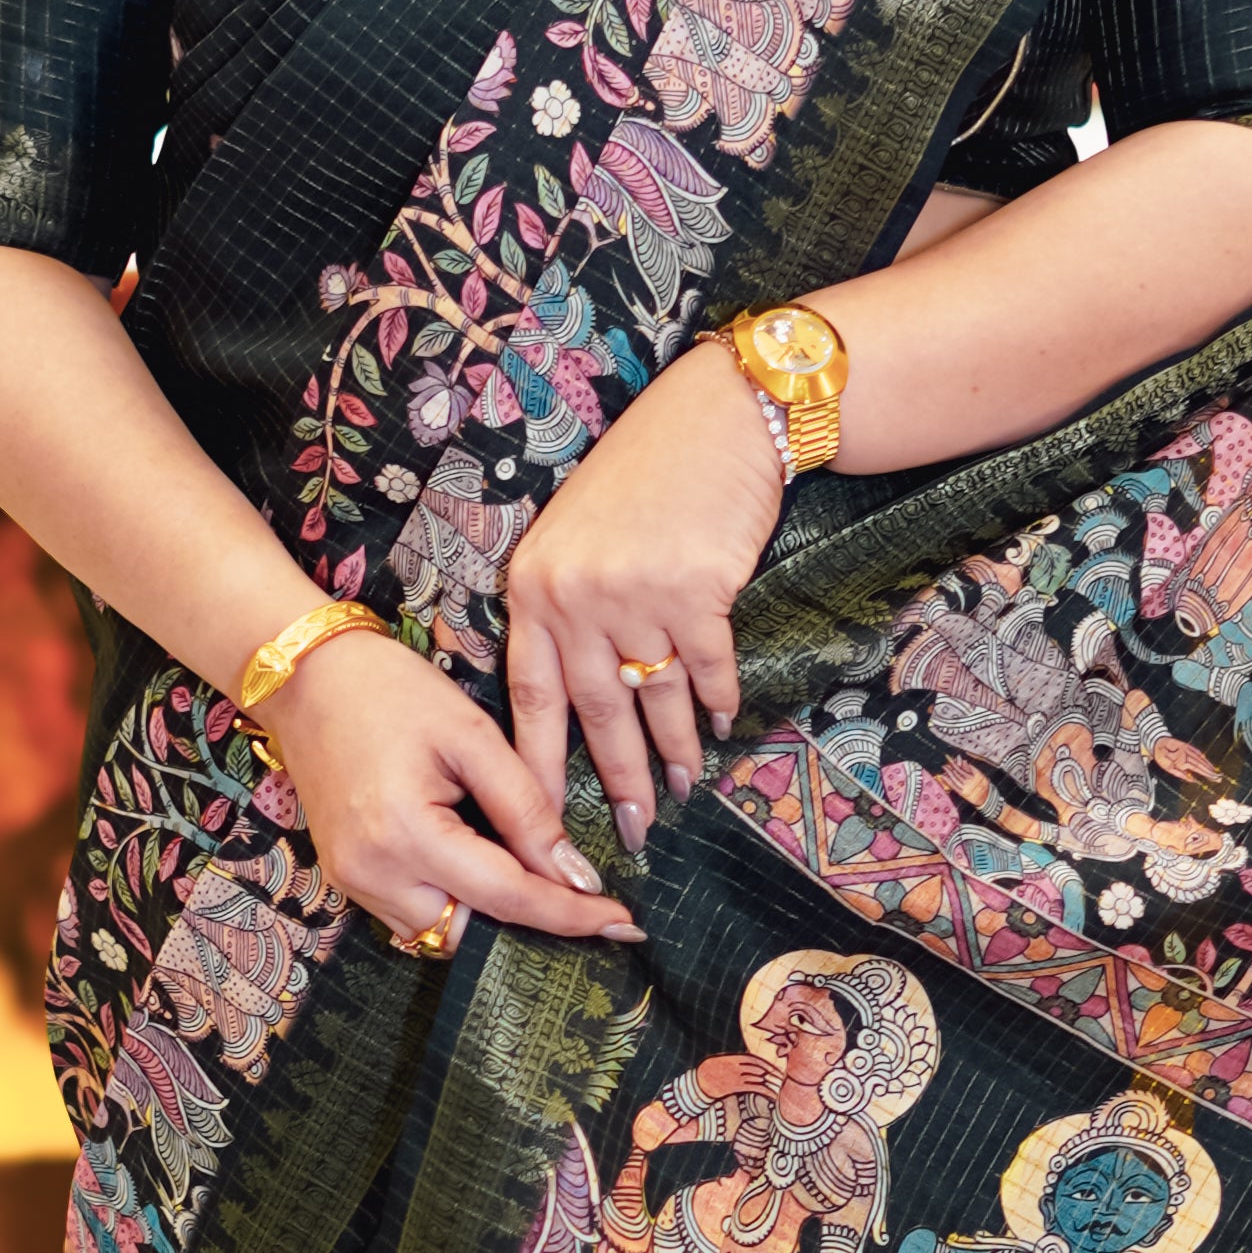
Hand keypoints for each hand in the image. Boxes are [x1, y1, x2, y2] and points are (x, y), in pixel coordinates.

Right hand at [264, 631, 636, 952]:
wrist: (305, 676)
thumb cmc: (390, 690)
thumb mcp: (472, 737)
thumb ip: (526, 809)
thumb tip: (574, 875)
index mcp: (406, 832)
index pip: (507, 896)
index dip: (570, 914)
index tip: (623, 924)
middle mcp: (371, 872)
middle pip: (472, 929)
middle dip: (526, 917)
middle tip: (580, 894)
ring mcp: (351, 880)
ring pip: (440, 931)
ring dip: (486, 911)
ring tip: (526, 869)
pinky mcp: (344, 876)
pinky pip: (411, 913)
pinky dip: (452, 898)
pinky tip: (477, 861)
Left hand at [504, 339, 783, 852]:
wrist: (712, 420)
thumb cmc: (642, 478)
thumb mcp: (574, 537)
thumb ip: (563, 608)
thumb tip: (572, 693)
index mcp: (533, 588)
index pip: (527, 696)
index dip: (536, 766)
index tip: (542, 822)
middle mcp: (575, 597)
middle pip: (595, 713)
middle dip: (619, 781)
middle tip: (634, 833)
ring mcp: (634, 595)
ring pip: (654, 698)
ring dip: (675, 750)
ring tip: (686, 787)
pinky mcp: (695, 590)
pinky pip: (706, 667)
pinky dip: (717, 700)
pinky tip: (723, 724)